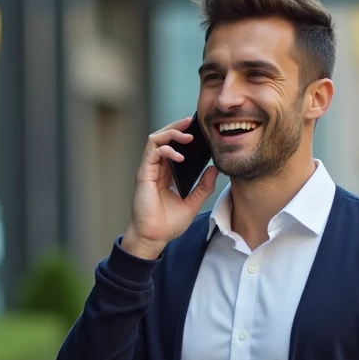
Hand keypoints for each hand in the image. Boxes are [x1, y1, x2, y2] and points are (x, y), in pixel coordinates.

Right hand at [121, 116, 218, 259]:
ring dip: (171, 133)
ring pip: (155, 139)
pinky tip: (180, 156)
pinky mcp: (144, 174)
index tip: (197, 129)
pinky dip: (166, 149)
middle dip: (176, 126)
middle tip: (192, 122)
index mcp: (166, 173)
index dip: (182, 134)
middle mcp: (156, 168)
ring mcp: (148, 170)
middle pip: (162, 137)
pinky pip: (152, 152)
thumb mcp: (193, 202)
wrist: (155, 238)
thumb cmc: (168, 223)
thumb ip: (203, 186)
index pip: (172, 146)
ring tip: (187, 136)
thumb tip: (214, 169)